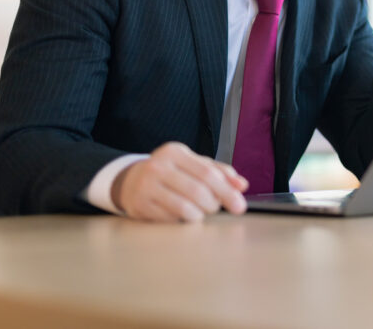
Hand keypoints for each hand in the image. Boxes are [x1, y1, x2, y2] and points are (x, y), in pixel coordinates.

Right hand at [111, 142, 248, 221]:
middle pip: (198, 191)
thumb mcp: (192, 164)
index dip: (227, 191)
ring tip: (199, 211)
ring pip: (184, 208)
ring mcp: (146, 187)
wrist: (130, 181)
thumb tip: (242, 185)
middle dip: (213, 204)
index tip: (240, 205)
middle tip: (215, 208)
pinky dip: (182, 221)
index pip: (207, 173)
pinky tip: (181, 215)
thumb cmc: (170, 173)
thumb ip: (219, 172)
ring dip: (199, 215)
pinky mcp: (139, 206)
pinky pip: (170, 220)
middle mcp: (158, 166)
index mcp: (174, 152)